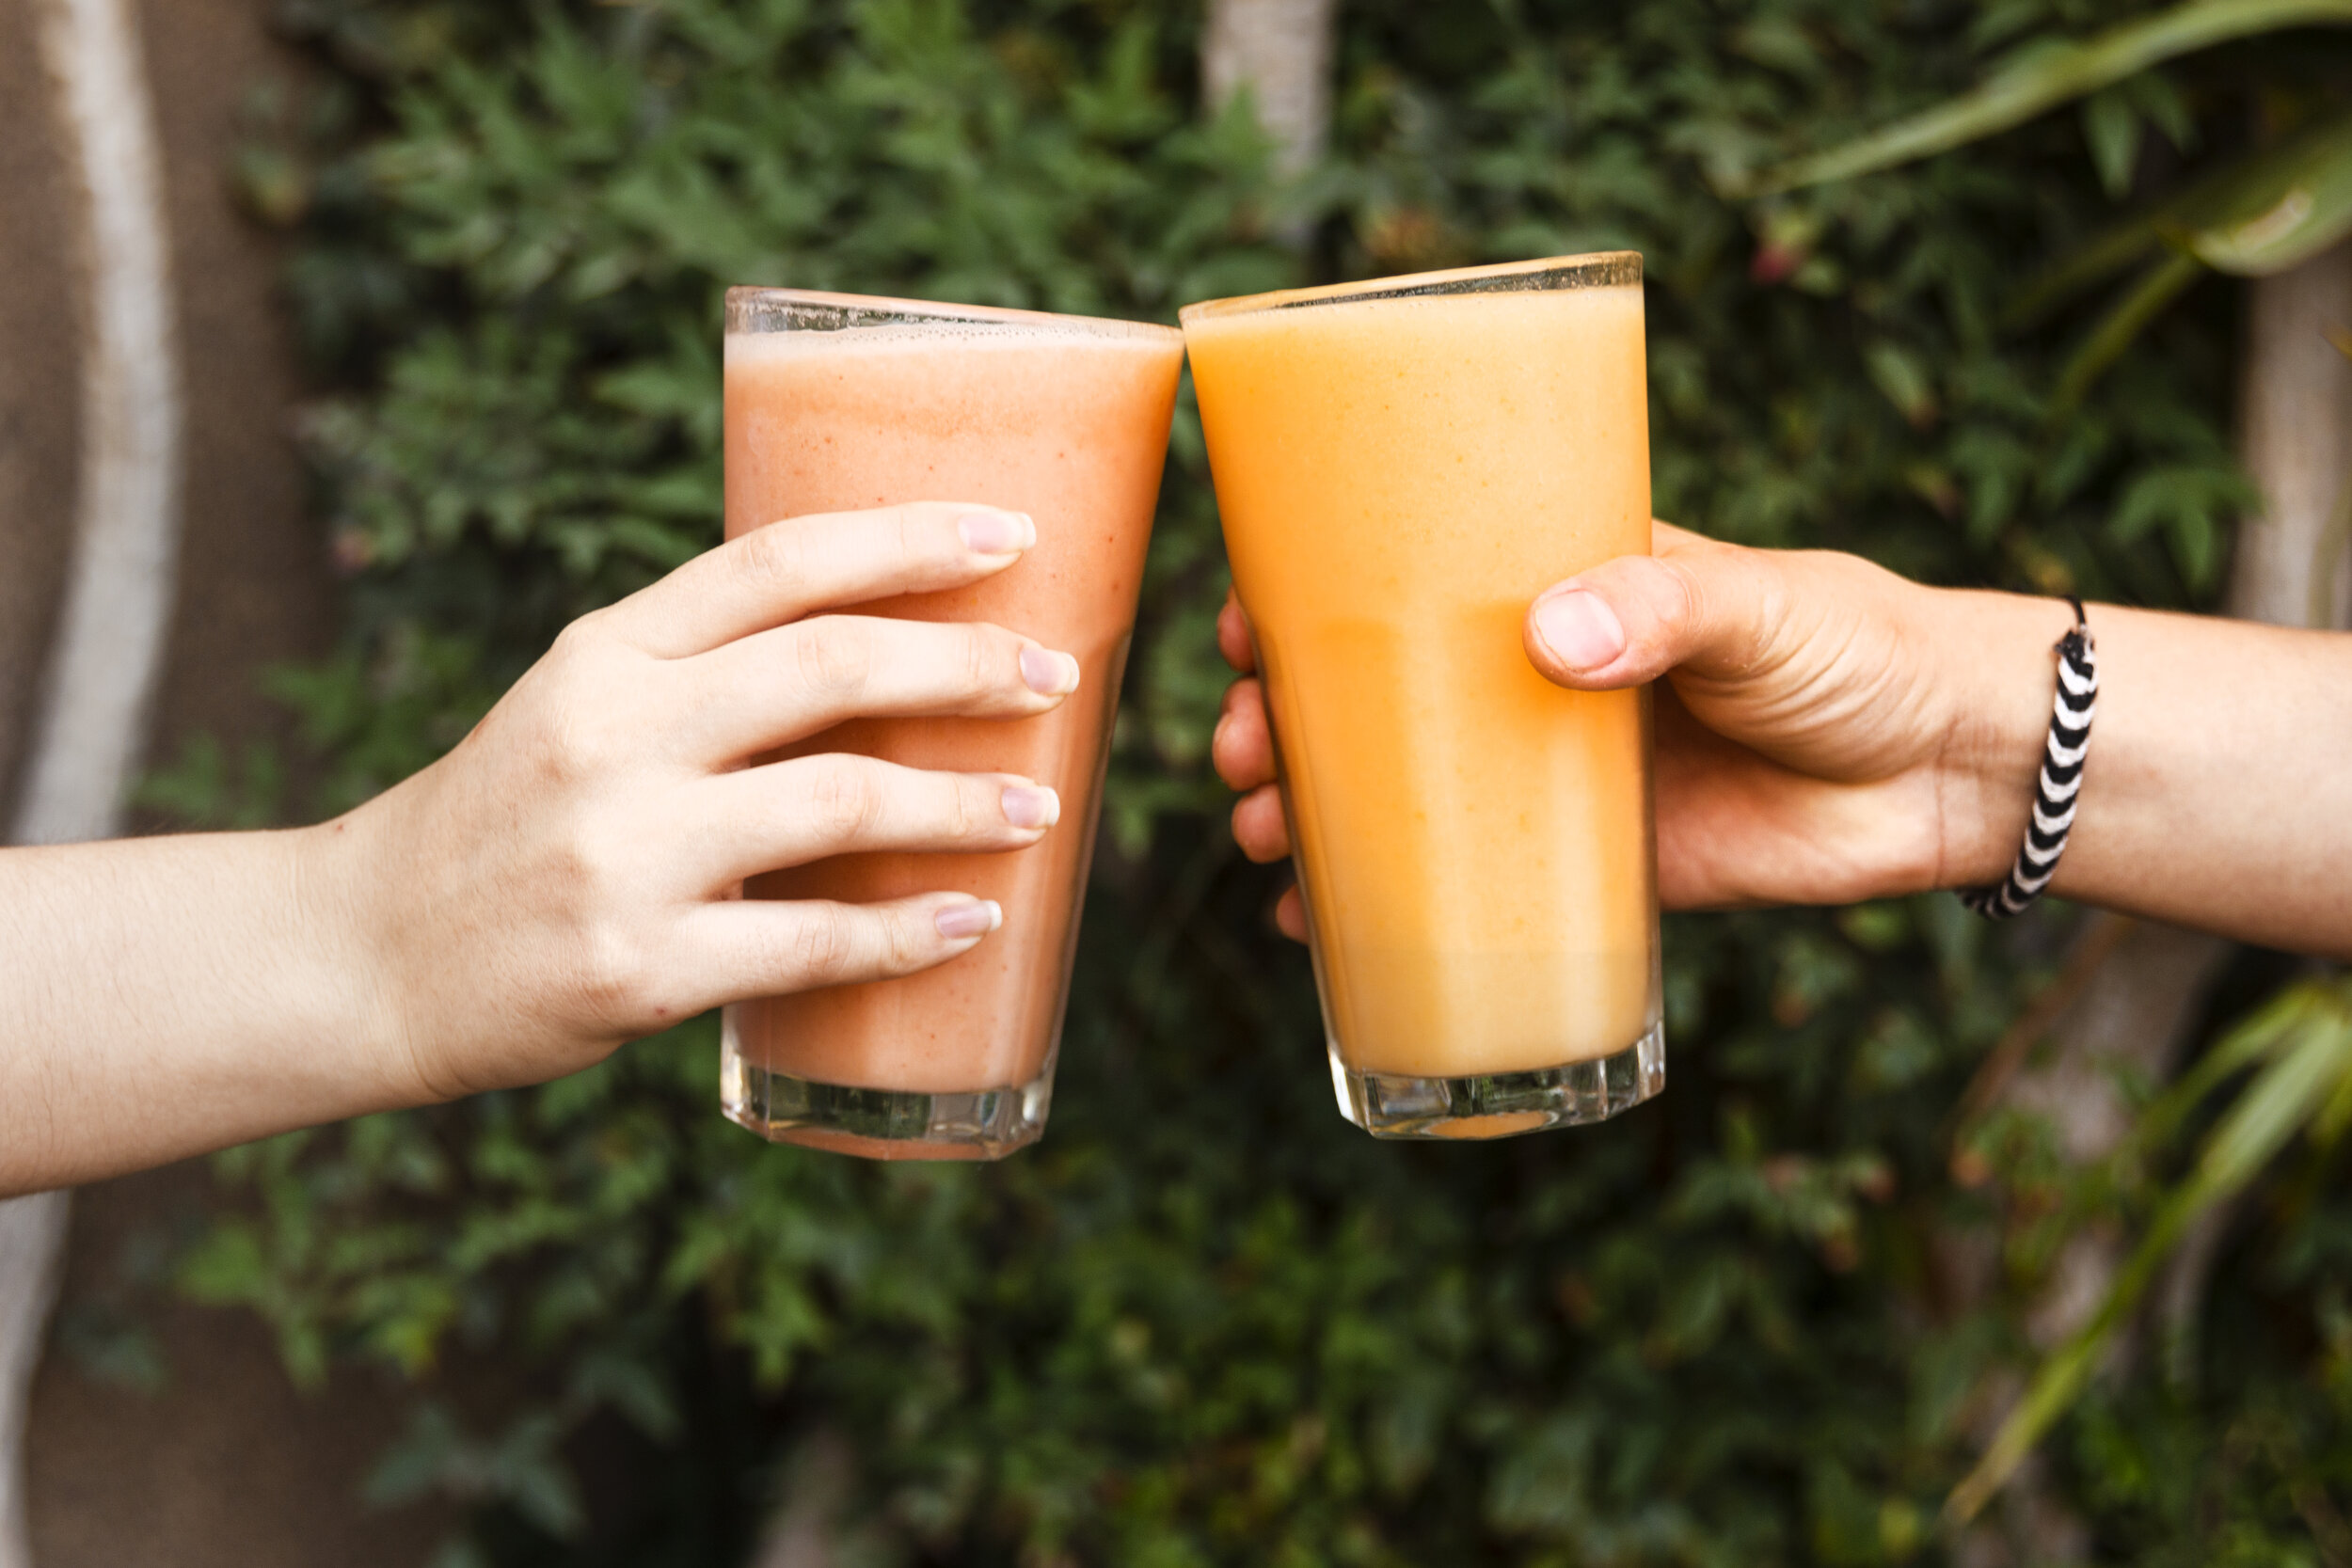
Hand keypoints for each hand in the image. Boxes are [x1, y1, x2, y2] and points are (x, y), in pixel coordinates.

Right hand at [327, 501, 1081, 1102]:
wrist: (363, 956)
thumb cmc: (508, 821)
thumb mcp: (579, 707)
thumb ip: (703, 672)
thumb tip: (888, 645)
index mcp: (605, 651)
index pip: (777, 561)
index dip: (908, 538)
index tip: (1013, 533)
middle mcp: (611, 734)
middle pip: (829, 664)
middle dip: (964, 663)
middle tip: (1052, 673)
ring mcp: (622, 852)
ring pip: (838, 801)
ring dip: (961, 804)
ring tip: (1039, 808)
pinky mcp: (639, 968)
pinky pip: (809, 944)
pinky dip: (905, 932)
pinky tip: (970, 920)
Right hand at [1213, 520, 2061, 931]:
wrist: (1950, 770)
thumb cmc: (1857, 649)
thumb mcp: (1760, 606)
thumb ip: (1666, 607)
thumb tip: (1551, 636)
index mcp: (1559, 587)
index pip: (1407, 580)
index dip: (1307, 599)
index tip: (1244, 629)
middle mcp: (1536, 681)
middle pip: (1373, 697)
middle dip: (1281, 723)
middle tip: (1239, 753)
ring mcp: (1556, 779)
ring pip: (1401, 794)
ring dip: (1312, 814)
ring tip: (1264, 840)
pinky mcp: (1595, 870)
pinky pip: (1467, 891)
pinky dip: (1384, 912)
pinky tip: (1315, 930)